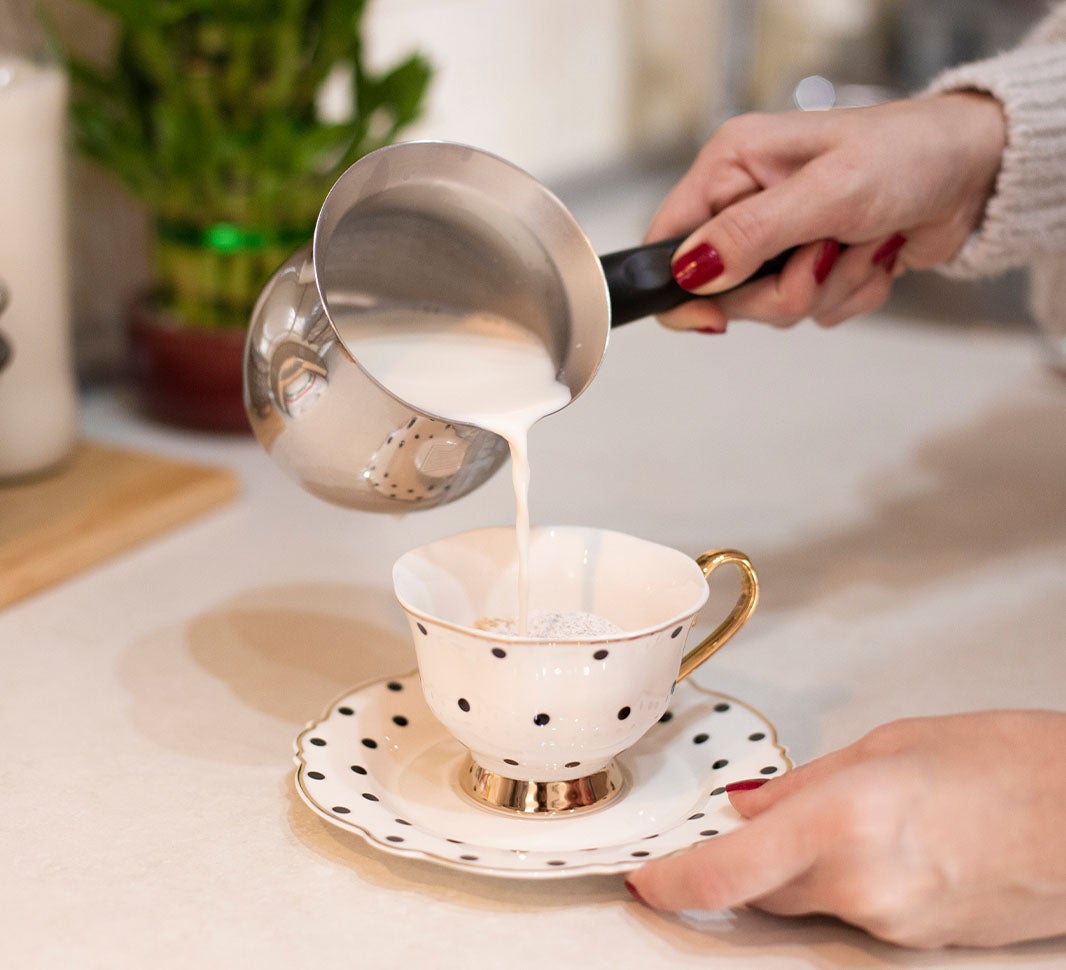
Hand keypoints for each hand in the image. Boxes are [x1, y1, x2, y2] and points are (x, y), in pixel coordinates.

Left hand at [625, 711, 1065, 947]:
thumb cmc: (1005, 761)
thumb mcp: (888, 745)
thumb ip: (807, 785)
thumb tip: (750, 809)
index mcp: (842, 821)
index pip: (725, 875)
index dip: (670, 883)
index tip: (644, 877)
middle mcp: (862, 885)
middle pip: (761, 890)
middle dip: (740, 862)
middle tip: (743, 822)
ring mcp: (893, 923)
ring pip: (807, 902)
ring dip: (798, 867)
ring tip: (848, 813)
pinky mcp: (920, 941)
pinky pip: (853, 912)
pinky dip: (843, 880)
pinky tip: (883, 840)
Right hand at [647, 93, 1005, 331]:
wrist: (977, 170)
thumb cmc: (909, 155)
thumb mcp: (827, 192)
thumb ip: (752, 234)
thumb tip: (690, 272)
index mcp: (731, 167)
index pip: (668, 240)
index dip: (681, 286)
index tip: (715, 318)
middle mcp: (747, 204)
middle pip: (724, 291)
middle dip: (785, 288)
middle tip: (826, 253)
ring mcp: (780, 240)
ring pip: (772, 309)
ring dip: (828, 289)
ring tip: (862, 243)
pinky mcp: (813, 266)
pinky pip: (813, 311)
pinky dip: (850, 293)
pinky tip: (874, 254)